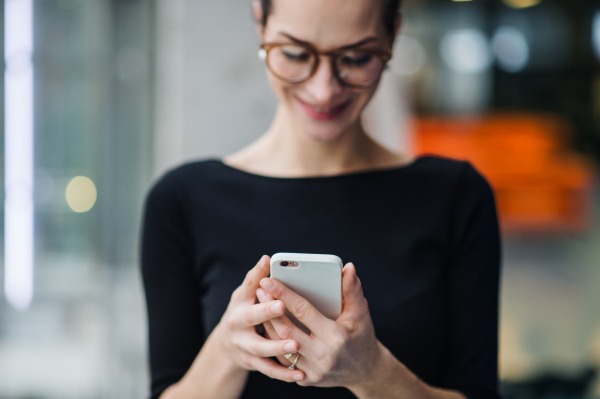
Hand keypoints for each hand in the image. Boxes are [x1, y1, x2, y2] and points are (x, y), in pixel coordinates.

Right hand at [214, 255, 305, 381]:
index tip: (269, 277)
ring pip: (260, 347)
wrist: (226, 344)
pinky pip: (267, 369)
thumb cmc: (244, 311)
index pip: (249, 288)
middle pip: (251, 317)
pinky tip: (299, 374)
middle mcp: (238, 322)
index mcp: (240, 301)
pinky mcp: (250, 362)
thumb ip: (257, 277)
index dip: (258, 280)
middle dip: (266, 312)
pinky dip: (283, 373)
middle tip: (282, 306)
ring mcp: (243, 344)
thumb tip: (268, 258)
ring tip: (295, 345)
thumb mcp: (246, 293)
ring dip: (277, 346)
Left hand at [257, 263, 382, 388]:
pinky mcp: (305, 380)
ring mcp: (312, 371)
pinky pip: (283, 360)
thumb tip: (348, 267)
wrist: (365, 371)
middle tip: (260, 290)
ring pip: (280, 346)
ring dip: (268, 325)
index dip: (284, 294)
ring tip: (260, 306)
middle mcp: (322, 356)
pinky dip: (274, 342)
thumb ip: (352, 290)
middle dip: (269, 308)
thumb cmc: (362, 337)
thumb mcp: (361, 313)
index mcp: (335, 337)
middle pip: (286, 329)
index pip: (303, 311)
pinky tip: (268, 327)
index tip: (269, 280)